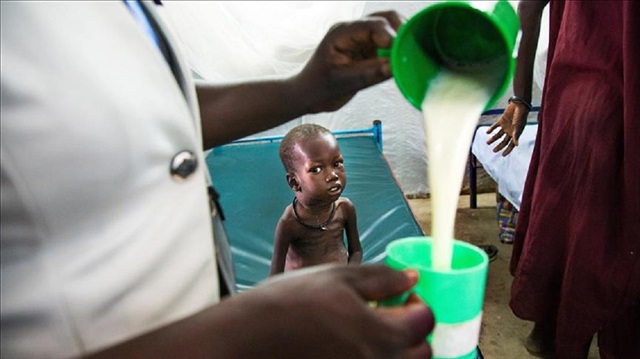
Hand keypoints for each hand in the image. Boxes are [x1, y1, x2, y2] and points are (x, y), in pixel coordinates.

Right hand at [240, 264, 433, 358]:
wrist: (247, 338)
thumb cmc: (287, 305)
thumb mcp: (337, 278)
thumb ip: (381, 278)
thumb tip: (411, 277)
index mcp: (379, 335)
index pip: (424, 323)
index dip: (419, 304)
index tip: (404, 296)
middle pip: (420, 354)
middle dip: (413, 331)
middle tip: (391, 314)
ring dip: (396, 348)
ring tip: (369, 330)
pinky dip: (373, 357)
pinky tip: (351, 344)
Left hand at [293, 11, 403, 112]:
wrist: (308, 95)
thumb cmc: (317, 87)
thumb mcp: (342, 83)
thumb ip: (368, 74)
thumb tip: (393, 67)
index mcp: (341, 33)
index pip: (372, 25)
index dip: (389, 36)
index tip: (399, 53)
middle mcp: (352, 31)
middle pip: (384, 19)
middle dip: (400, 32)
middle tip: (409, 52)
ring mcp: (361, 39)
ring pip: (389, 28)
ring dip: (400, 40)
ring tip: (407, 56)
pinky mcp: (367, 50)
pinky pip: (387, 44)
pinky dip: (397, 51)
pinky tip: (401, 62)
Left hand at [486, 101, 528, 155]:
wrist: (518, 104)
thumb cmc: (520, 115)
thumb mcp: (518, 126)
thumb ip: (516, 135)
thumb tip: (516, 145)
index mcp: (516, 133)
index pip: (512, 144)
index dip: (508, 150)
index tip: (503, 155)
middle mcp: (510, 131)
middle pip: (504, 141)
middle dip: (499, 146)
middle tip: (494, 150)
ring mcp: (506, 126)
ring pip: (498, 135)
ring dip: (493, 139)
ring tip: (487, 142)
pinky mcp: (501, 120)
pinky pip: (495, 126)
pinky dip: (491, 129)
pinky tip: (487, 132)